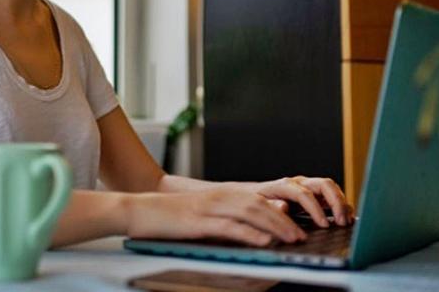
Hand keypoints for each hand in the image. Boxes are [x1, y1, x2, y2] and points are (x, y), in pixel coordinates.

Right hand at [125, 188, 306, 246]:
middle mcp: (218, 198)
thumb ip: (223, 223)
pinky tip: (263, 242)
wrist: (137, 210)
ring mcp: (208, 208)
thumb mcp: (200, 217)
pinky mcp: (198, 222)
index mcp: (220, 196)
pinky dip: (249, 233)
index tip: (297, 226)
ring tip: (291, 239)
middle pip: (260, 206)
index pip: (258, 201)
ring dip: (274, 226)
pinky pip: (229, 226)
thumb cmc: (166, 217)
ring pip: (250, 213)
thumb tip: (249, 236)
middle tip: (301, 235)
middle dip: (284, 221)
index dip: (280, 213)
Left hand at [253, 176, 353, 227]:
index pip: (304, 194)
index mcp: (284, 185)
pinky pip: (331, 195)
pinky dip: (340, 205)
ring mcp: (307, 187)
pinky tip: (345, 218)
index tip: (323, 225)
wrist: (249, 196)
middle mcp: (299, 183)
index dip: (315, 209)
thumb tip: (284, 207)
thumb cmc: (254, 202)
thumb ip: (271, 207)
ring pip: (330, 188)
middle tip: (341, 221)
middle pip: (323, 185)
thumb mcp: (257, 206)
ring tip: (346, 221)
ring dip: (341, 203)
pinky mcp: (313, 195)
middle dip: (336, 202)